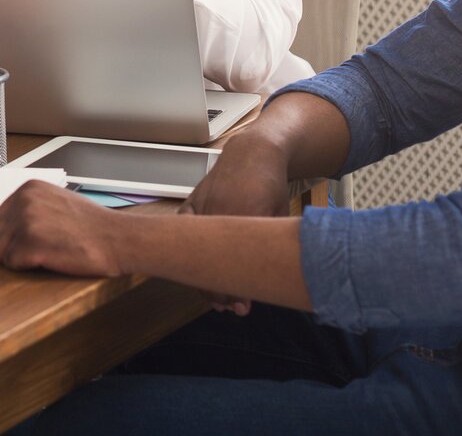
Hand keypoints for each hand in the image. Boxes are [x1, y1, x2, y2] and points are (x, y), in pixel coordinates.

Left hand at [0, 180, 122, 277]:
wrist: (115, 238)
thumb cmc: (91, 224)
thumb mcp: (57, 200)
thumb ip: (32, 206)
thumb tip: (9, 223)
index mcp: (29, 188)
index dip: (12, 234)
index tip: (29, 240)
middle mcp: (24, 201)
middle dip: (12, 247)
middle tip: (37, 251)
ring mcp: (26, 222)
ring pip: (1, 251)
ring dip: (18, 259)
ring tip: (43, 256)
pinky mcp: (31, 244)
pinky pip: (11, 263)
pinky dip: (25, 267)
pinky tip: (46, 260)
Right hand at [179, 134, 294, 313]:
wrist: (252, 152)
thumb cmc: (270, 185)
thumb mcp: (279, 214)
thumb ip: (273, 243)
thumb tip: (276, 279)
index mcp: (246, 210)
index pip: (236, 259)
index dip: (236, 287)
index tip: (242, 306)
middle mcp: (219, 208)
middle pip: (212, 260)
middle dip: (220, 290)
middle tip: (233, 309)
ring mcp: (201, 204)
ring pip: (194, 250)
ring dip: (203, 278)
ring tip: (217, 300)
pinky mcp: (190, 202)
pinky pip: (182, 234)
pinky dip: (186, 254)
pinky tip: (195, 273)